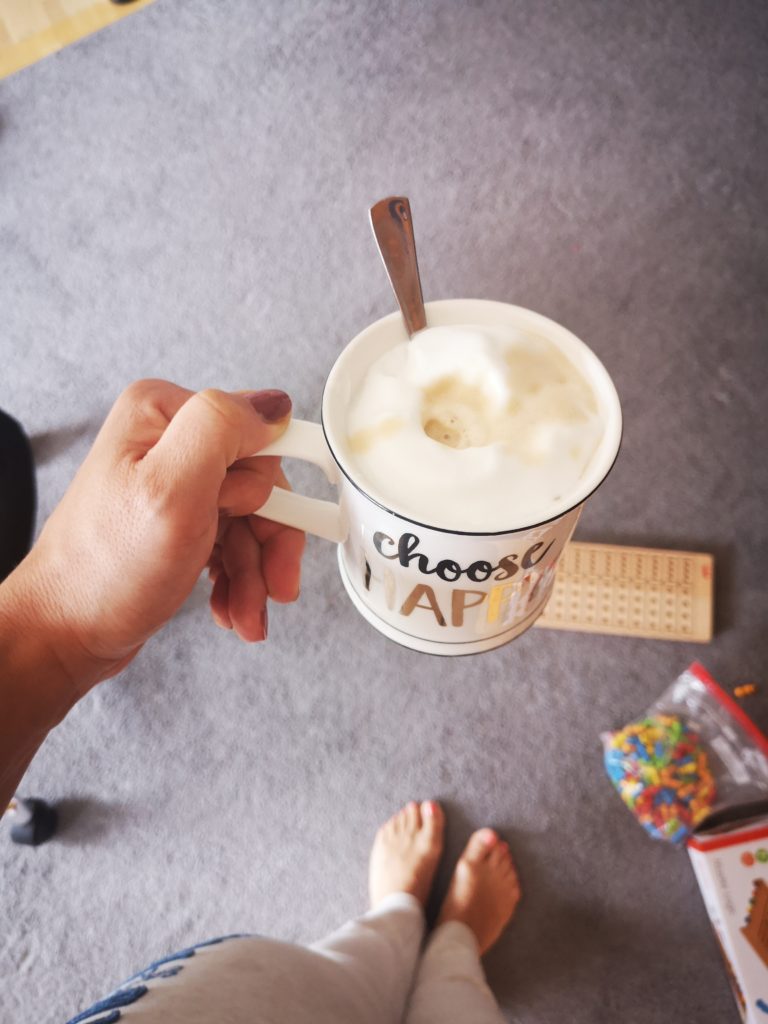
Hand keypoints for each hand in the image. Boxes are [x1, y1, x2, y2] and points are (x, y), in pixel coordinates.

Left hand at [10, 379, 304, 692]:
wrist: (67, 635)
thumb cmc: (105, 572)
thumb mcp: (171, 489)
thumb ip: (222, 430)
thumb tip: (273, 406)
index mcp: (163, 415)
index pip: (256, 437)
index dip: (272, 492)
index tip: (288, 530)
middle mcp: (166, 442)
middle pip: (258, 485)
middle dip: (267, 543)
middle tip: (271, 586)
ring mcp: (172, 484)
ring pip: (250, 521)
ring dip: (255, 572)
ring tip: (245, 612)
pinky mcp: (178, 521)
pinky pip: (232, 543)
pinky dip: (239, 580)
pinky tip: (230, 607)